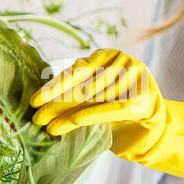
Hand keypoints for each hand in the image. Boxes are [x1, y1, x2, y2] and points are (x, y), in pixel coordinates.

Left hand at [30, 49, 183, 183]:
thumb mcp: (92, 94)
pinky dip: (86, 117)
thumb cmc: (113, 109)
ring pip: (92, 98)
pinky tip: (67, 125)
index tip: (34, 101)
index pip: (76, 70)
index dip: (54, 86)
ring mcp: (136, 79)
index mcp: (108, 55)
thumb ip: (74, 89)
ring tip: (47, 128)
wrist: (149, 128)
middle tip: (36, 118)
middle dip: (57, 103)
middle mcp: (124, 63)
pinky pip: (108, 109)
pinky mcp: (142, 100)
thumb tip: (40, 98)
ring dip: (66, 114)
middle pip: (82, 85)